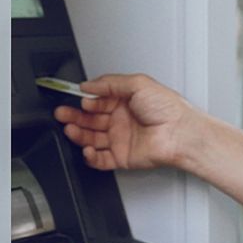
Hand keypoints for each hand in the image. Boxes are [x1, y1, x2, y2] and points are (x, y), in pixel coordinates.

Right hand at [53, 73, 195, 171]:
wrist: (180, 133)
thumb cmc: (168, 108)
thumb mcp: (138, 83)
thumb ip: (110, 83)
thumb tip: (88, 84)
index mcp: (126, 101)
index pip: (98, 100)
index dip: (85, 100)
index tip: (75, 98)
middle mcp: (123, 120)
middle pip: (91, 119)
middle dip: (75, 116)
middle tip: (62, 113)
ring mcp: (121, 139)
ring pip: (92, 138)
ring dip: (78, 134)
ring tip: (70, 129)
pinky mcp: (122, 157)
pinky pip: (100, 159)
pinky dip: (90, 156)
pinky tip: (86, 148)